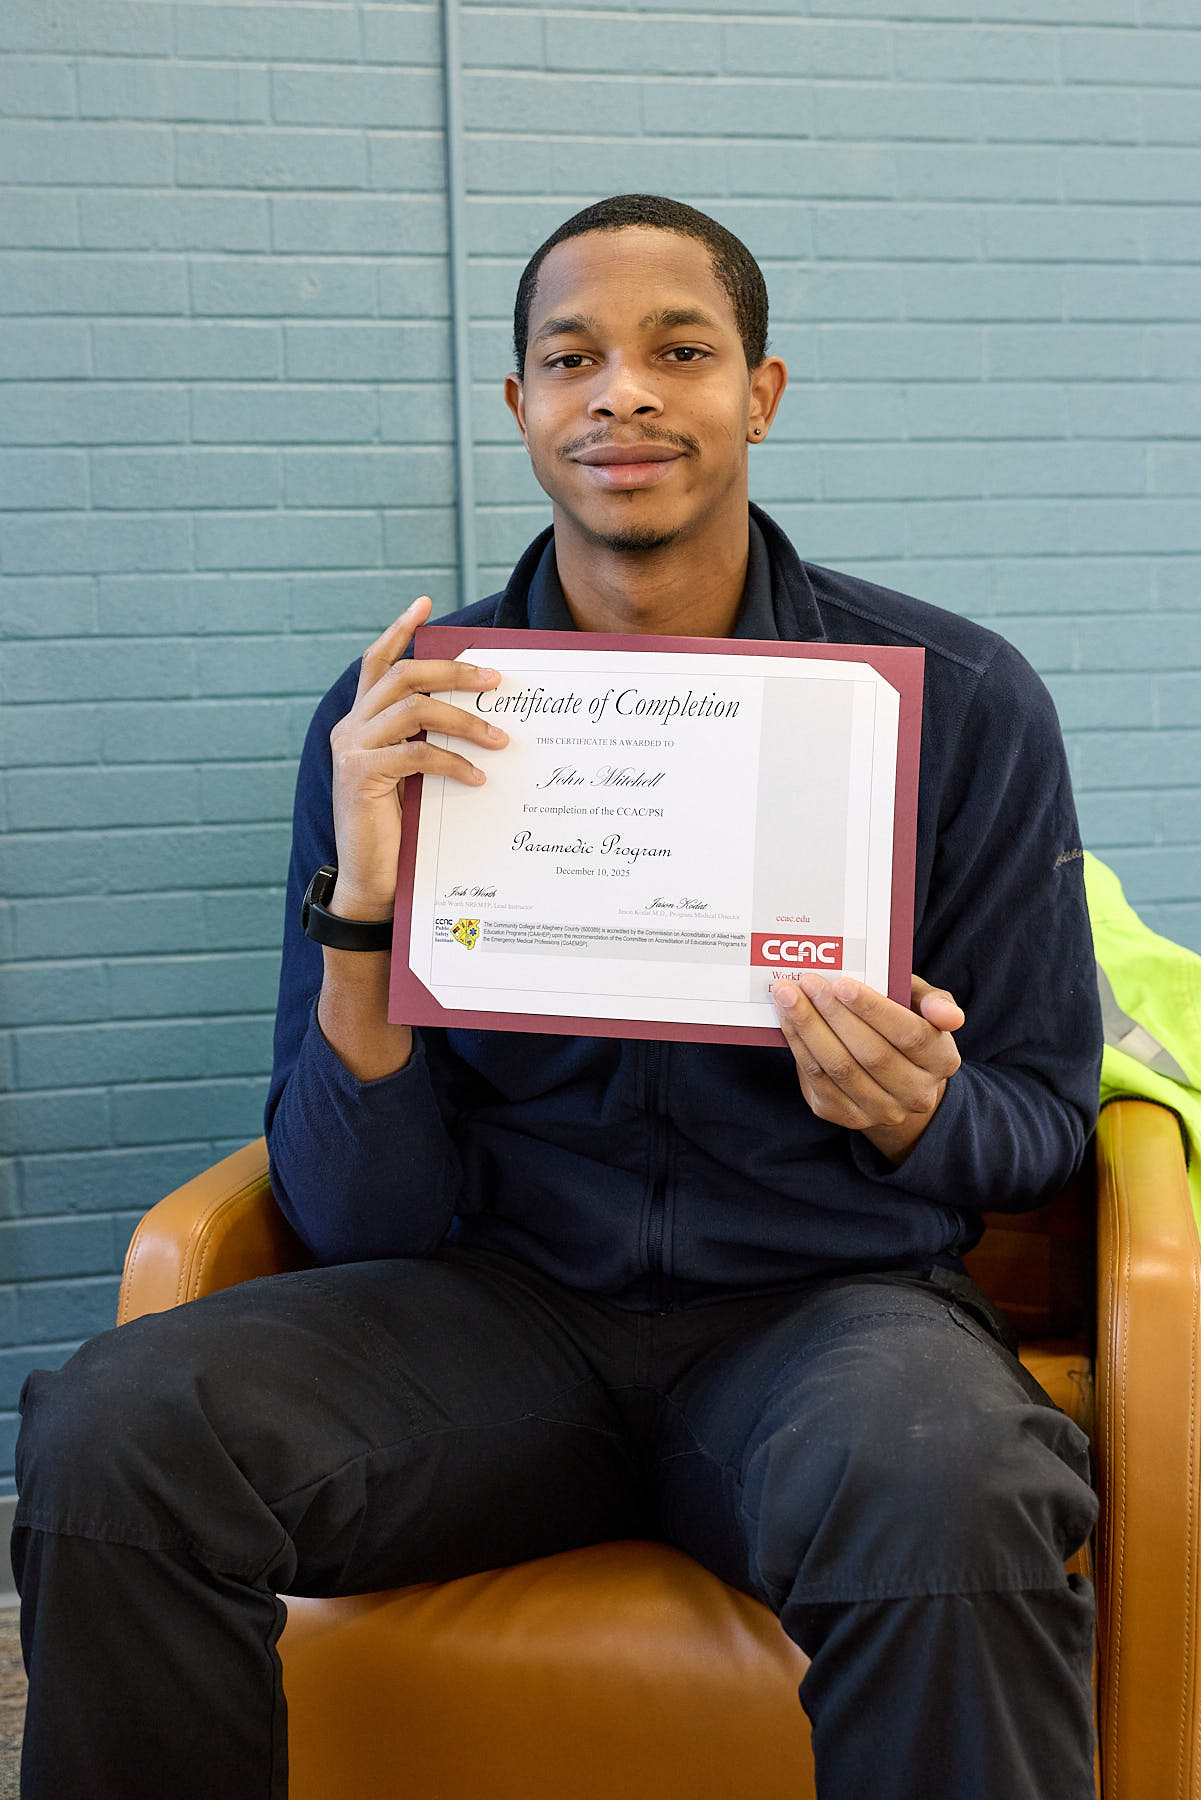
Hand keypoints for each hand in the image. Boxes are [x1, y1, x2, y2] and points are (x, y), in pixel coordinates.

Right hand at [327, 596, 505, 917]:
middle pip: (402, 676)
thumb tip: (479, 720)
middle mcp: (350, 727)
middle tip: (494, 678)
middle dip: (452, 671)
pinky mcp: (361, 776)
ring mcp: (352, 749)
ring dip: (463, 719)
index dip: (399, 630)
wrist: (371, 881)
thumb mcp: (412, 777)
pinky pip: (417, 754)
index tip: (425, 603)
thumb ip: (426, 742)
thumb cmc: (399, 830)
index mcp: (360, 721)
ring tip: (500, 738)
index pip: (376, 662)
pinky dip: (453, 762)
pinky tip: (477, 778)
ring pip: (413, 709)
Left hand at [771, 973, 963, 1163]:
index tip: (842, 983)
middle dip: (834, 1014)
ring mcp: (882, 1110)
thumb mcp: (923, 1006)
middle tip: (808, 982)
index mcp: (942, 1060)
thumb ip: (935, 1002)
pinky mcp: (847, 1115)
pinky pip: (818, 1081)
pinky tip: (787, 1020)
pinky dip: (799, 1047)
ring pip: (839, 1068)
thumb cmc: (906, 1026)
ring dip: (809, 1028)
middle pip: (871, 1054)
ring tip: (788, 995)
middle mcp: (917, 1093)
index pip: (911, 1035)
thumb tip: (947, 1015)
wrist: (893, 1079)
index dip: (875, 1010)